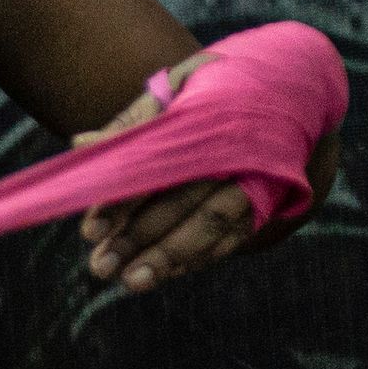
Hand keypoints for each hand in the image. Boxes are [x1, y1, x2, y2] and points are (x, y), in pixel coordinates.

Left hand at [77, 56, 255, 292]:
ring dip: (170, 257)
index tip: (90, 228)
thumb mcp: (175, 90)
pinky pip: (233, 236)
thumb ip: (131, 123)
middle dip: (138, 237)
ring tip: (131, 282)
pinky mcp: (266, 201)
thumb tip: (79, 145)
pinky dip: (200, 257)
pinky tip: (169, 274)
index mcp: (205, 116)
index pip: (154, 163)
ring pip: (208, 225)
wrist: (288, 86)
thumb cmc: (216, 86)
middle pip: (180, 200)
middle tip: (100, 266)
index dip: (121, 198)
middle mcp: (233, 149)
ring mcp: (254, 179)